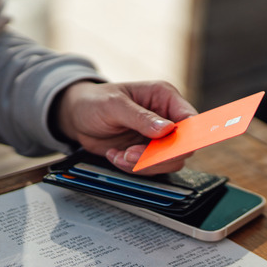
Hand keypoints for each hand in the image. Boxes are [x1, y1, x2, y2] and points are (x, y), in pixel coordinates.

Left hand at [55, 80, 197, 173]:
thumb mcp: (114, 105)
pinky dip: (131, 167)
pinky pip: (149, 169)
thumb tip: (166, 129)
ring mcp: (157, 139)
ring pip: (167, 162)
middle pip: (182, 147)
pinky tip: (115, 155)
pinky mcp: (146, 154)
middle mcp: (166, 118)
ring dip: (142, 164)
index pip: (190, 120)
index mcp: (165, 98)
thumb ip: (141, 117)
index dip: (189, 137)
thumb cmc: (94, 101)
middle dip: (158, 156)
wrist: (76, 117)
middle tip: (131, 154)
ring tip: (119, 155)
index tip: (175, 149)